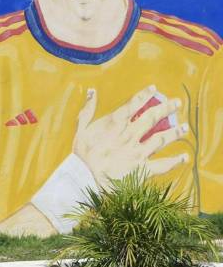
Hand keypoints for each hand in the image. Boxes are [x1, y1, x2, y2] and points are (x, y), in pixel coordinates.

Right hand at [73, 87, 188, 184]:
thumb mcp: (81, 130)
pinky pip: (162, 164)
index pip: (132, 105)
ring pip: (161, 139)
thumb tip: (91, 92)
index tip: (154, 89)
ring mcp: (137, 152)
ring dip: (174, 132)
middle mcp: (129, 135)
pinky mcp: (142, 168)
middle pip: (151, 118)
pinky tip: (184, 157)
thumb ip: (88, 111)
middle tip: (178, 102)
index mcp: (114, 124)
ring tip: (185, 127)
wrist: (84, 177)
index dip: (144, 96)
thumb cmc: (82, 154)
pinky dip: (175, 161)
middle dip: (166, 108)